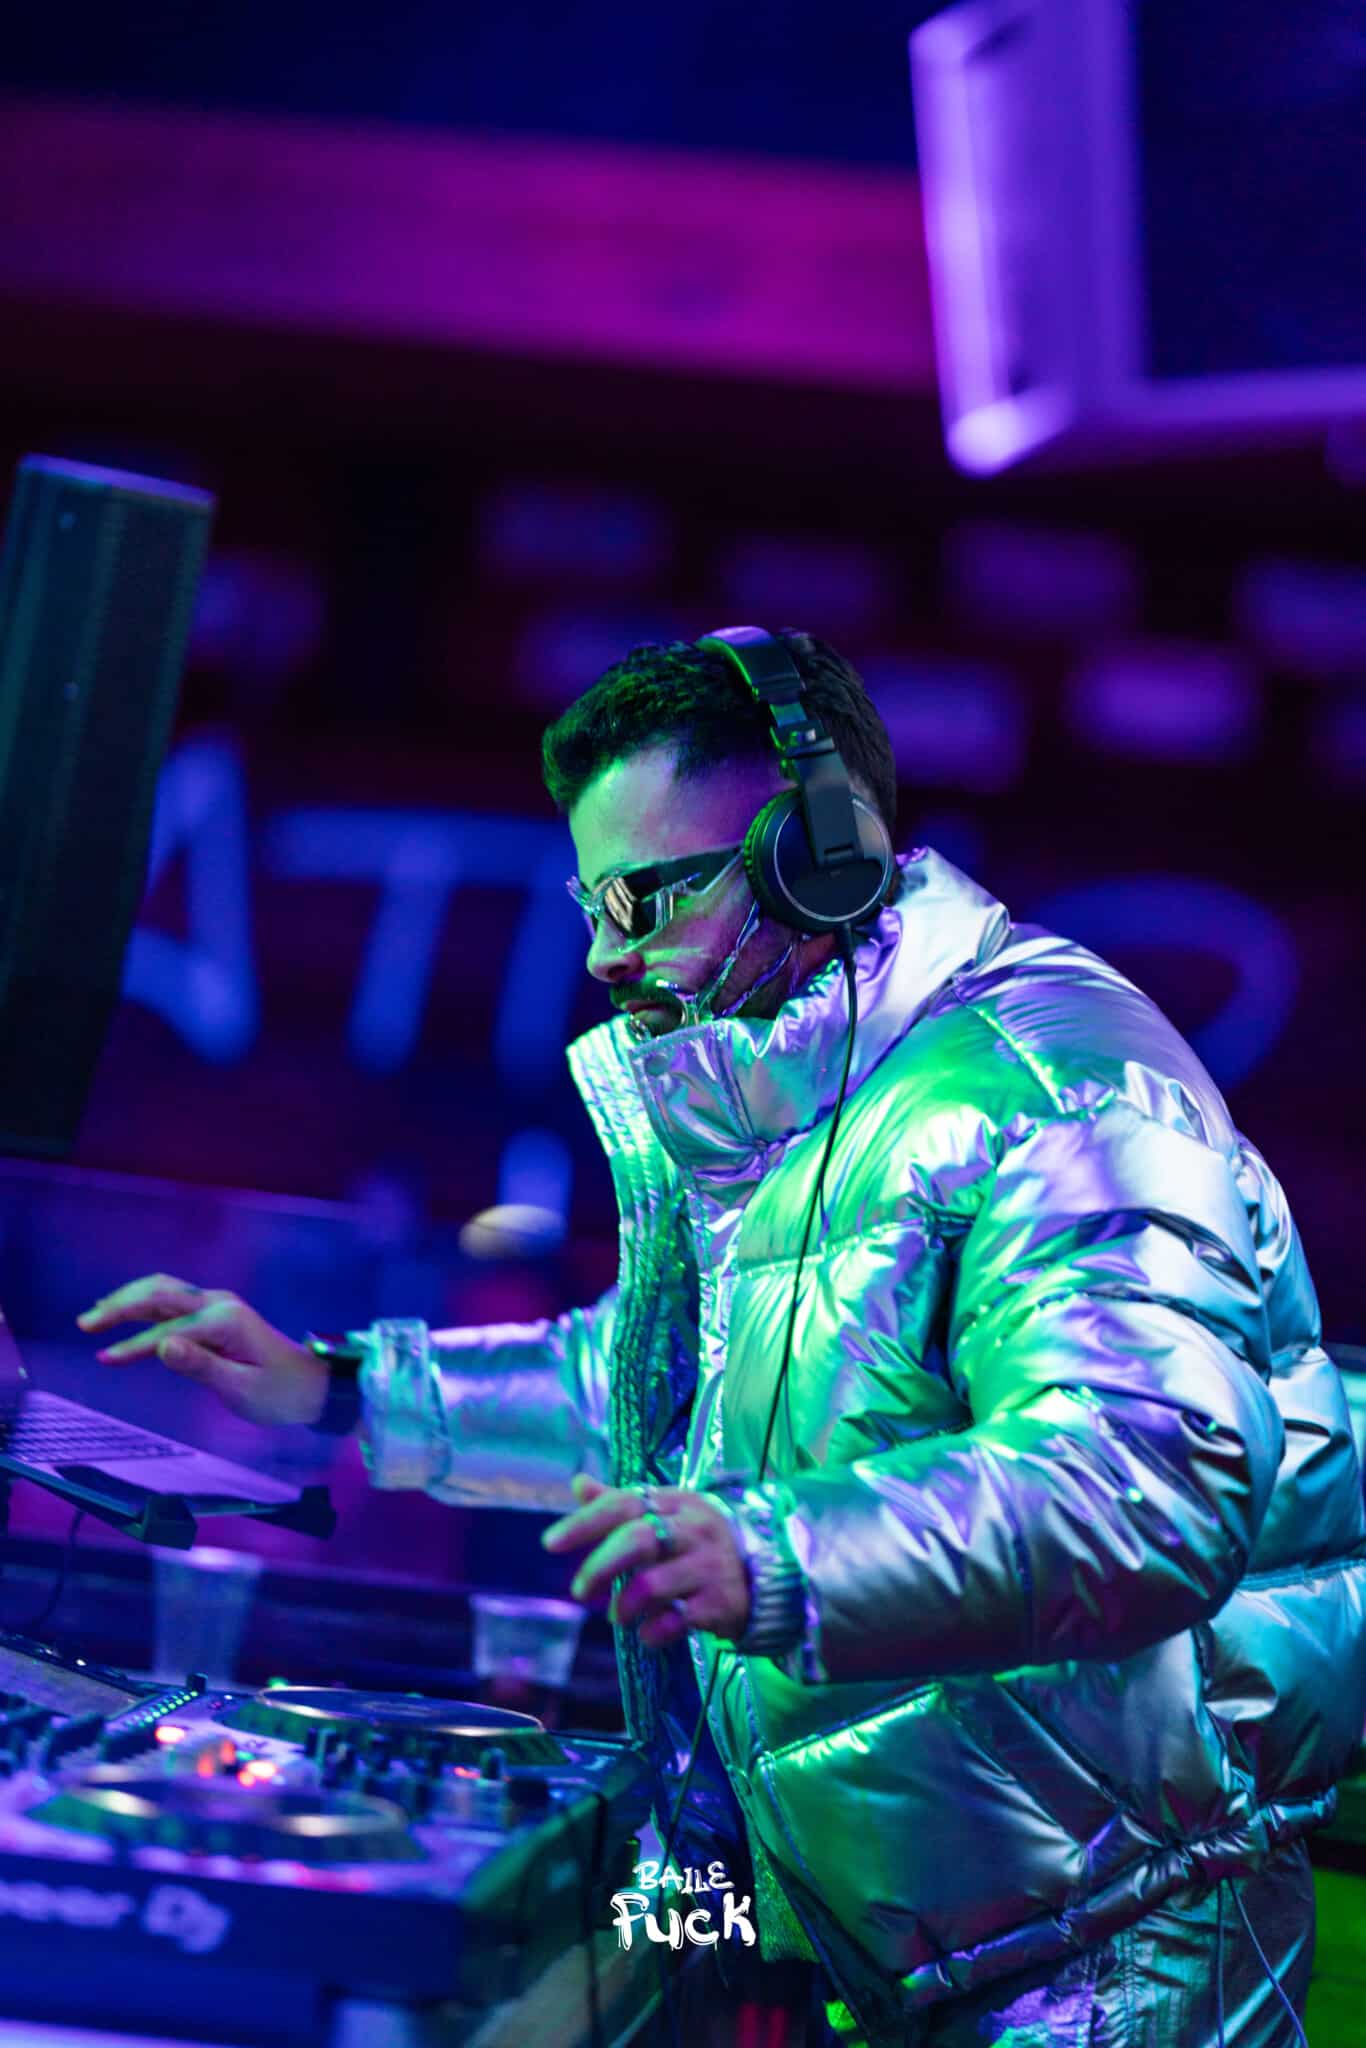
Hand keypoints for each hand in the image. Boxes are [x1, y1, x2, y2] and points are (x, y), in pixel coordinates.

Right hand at [76, 1274, 328, 1426]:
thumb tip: (162, 1347)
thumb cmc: (279, 1392)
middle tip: (86, 1323)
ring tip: (96, 1316)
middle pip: (162, 1293)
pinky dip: (145, 1306)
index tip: (105, 1359)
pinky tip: (123, 1316)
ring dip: (129, 1299)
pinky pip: (173, 1302)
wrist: (310, 1384)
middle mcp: (220, 1303)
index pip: (169, 1331)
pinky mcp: (214, 1313)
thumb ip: (201, 1367)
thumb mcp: (241, 1389)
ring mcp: (217, 1304)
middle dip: (122, 1305)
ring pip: (165, 1291)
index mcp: (226, 1321)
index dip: (134, 1345)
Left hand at [542, 1475, 750, 1648]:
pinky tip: (648, 1634)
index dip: (584, 1522)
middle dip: (600, 1566)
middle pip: (638, 1540)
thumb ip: (621, 1502)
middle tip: (579, 1591)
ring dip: (625, 1605)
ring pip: (654, 1583)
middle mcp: (693, 1528)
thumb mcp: (667, 1514)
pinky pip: (678, 1620)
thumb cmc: (698, 1542)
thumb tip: (577, 1483)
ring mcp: (709, 1565)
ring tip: (617, 1616)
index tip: (549, 1543)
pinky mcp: (720, 1602)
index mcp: (675, 1502)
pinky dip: (654, 1631)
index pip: (623, 1503)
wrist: (764, 1575)